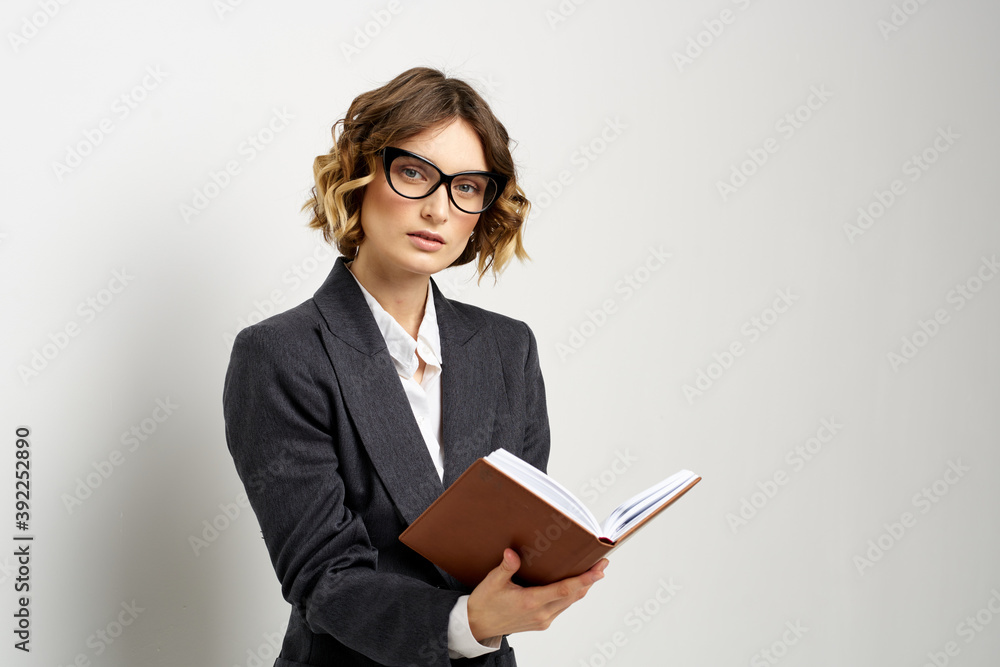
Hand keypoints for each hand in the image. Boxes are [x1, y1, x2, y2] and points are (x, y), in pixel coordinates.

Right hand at [466, 549, 608, 641]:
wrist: (478, 626)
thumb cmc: (485, 603)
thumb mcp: (492, 582)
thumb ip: (505, 567)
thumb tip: (512, 554)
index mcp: (530, 602)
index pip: (563, 590)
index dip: (583, 580)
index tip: (597, 571)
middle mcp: (540, 613)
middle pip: (572, 596)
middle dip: (589, 580)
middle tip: (602, 564)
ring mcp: (542, 619)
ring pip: (569, 602)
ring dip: (583, 588)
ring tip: (594, 572)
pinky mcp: (541, 622)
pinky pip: (562, 607)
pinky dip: (572, 595)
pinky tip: (575, 585)